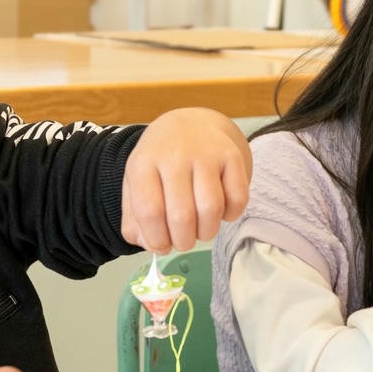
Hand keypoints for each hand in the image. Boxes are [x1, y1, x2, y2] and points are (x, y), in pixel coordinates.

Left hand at [120, 108, 250, 252]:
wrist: (190, 124)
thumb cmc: (161, 163)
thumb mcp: (136, 184)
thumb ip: (135, 219)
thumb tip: (150, 245)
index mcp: (143, 164)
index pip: (150, 212)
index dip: (157, 239)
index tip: (162, 247)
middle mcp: (174, 155)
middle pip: (182, 216)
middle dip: (184, 242)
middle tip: (184, 242)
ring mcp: (205, 153)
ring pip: (211, 209)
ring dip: (207, 232)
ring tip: (202, 231)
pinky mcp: (231, 155)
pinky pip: (237, 198)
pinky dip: (231, 215)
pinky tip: (221, 212)